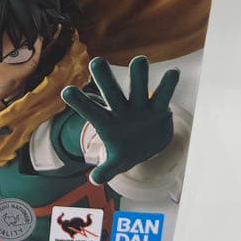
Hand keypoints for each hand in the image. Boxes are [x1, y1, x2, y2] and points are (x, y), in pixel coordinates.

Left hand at [61, 56, 178, 185]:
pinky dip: (168, 85)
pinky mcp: (158, 108)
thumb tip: (95, 180)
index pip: (91, 111)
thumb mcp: (116, 161)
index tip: (66, 91)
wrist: (146, 143)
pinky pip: (163, 95)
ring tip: (140, 61)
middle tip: (96, 62)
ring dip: (139, 75)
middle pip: (111, 92)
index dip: (80, 102)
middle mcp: (121, 109)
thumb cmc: (125, 150)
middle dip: (105, 78)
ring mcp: (139, 106)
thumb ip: (107, 169)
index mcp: (106, 122)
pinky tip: (173, 72)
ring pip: (138, 87)